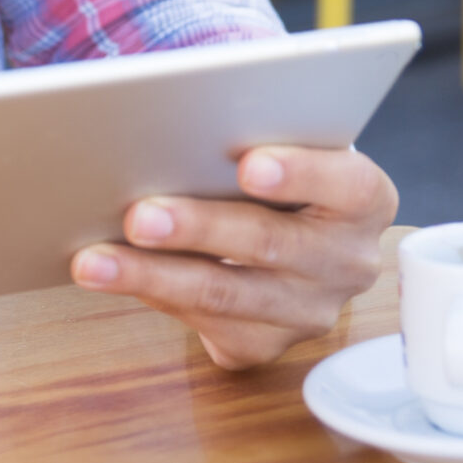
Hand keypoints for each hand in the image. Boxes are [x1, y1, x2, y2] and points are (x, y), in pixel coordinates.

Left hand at [69, 145, 397, 369]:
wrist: (290, 225)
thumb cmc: (278, 168)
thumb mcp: (286, 141)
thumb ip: (256, 131)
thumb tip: (175, 118)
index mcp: (366, 199)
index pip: (346, 185)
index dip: (299, 174)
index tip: (246, 163)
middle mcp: (349, 261)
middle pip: (271, 243)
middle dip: (198, 228)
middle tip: (139, 214)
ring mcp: (311, 311)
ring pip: (226, 293)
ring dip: (152, 275)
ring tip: (96, 259)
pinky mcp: (268, 344)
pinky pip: (207, 324)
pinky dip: (154, 296)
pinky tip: (113, 277)